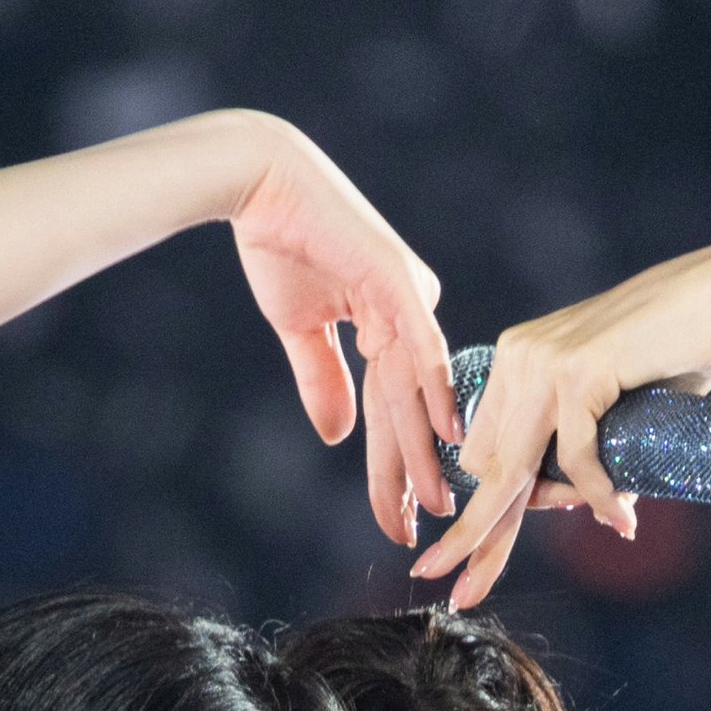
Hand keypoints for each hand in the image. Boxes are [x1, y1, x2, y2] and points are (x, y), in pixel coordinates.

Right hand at [225, 125, 462, 547]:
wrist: (260, 182)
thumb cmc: (278, 242)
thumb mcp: (300, 328)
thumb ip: (322, 380)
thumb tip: (337, 437)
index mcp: (390, 324)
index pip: (392, 411)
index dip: (392, 466)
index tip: (396, 517)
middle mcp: (411, 313)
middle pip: (410, 410)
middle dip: (413, 473)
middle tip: (423, 528)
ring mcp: (408, 296)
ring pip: (418, 390)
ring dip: (425, 450)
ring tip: (435, 503)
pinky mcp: (396, 281)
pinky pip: (422, 347)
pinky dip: (435, 390)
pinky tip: (450, 434)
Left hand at [411, 242, 710, 608]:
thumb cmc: (678, 353)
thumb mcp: (613, 406)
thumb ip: (584, 446)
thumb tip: (579, 505)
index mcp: (515, 363)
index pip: (482, 454)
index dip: (493, 512)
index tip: (473, 563)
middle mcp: (518, 358)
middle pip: (485, 469)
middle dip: (480, 537)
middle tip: (464, 593)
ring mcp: (543, 361)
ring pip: (516, 469)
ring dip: (542, 519)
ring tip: (599, 535)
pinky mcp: (579, 370)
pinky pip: (576, 457)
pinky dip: (599, 494)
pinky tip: (622, 516)